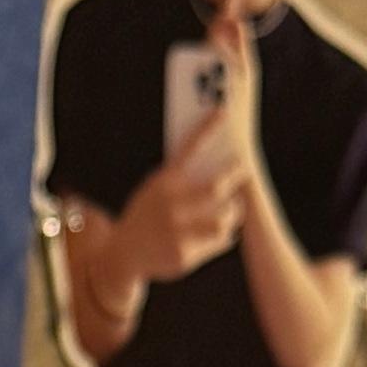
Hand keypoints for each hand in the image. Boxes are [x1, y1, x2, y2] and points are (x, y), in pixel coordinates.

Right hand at [107, 123, 247, 286]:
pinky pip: (220, 241)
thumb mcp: (154, 190)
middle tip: (244, 171)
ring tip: (233, 209)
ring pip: (224, 218)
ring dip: (233, 212)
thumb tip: (213, 156)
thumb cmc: (146, 216)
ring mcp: (177, 231)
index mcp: (163, 184)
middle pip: (216, 186)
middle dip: (235, 176)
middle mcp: (170, 205)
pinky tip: (221, 233)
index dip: (207, 129)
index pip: (188, 150)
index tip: (224, 112)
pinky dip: (224, 236)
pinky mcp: (184, 255)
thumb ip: (178, 178)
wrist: (122, 254)